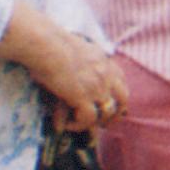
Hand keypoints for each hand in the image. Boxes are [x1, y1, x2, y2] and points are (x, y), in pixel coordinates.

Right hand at [0, 3, 126, 132]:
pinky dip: (79, 125)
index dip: (116, 93)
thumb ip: (76, 65)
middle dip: (116, 113)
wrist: (46, 44)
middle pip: (123, 98)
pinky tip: (67, 125)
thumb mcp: (70, 52)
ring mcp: (97, 86)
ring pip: (108, 112)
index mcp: (102, 59)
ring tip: (81, 125)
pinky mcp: (84, 96)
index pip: (120, 78)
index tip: (109, 103)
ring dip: (96, 121)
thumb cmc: (50, 45)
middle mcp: (105, 73)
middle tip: (103, 123)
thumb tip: (72, 79)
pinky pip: (89, 119)